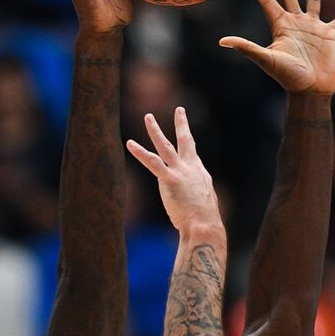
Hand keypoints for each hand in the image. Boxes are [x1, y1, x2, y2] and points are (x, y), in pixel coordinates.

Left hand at [127, 107, 221, 232]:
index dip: (188, 145)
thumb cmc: (204, 221)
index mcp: (200, 174)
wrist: (204, 225)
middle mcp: (191, 168)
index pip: (192, 155)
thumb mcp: (204, 205)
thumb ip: (198, 197)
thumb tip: (197, 202)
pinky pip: (152, 162)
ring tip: (148, 117)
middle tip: (180, 110)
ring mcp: (180, 172)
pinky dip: (140, 152)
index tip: (186, 134)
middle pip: (186, 141)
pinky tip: (129, 143)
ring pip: (165, 146)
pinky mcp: (169, 180)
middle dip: (182, 124)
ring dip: (155, 130)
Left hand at [219, 0, 334, 95]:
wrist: (311, 90)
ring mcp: (314, 28)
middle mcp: (296, 23)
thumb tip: (222, 41)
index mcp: (280, 26)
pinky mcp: (331, 35)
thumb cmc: (288, 77)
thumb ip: (247, 48)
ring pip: (314, 0)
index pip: (266, 0)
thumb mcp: (267, 60)